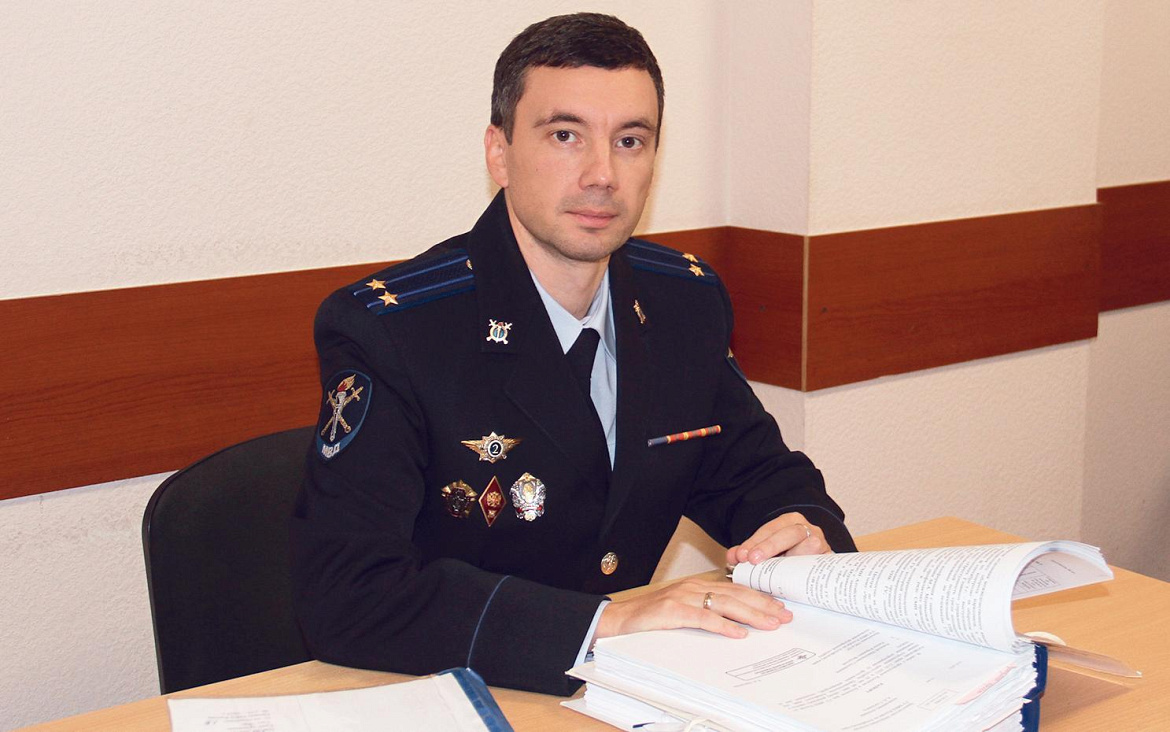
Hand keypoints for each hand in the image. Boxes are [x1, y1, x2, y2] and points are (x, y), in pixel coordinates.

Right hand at [594, 578, 791, 641]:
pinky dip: (722, 626)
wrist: (619, 619)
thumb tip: (736, 623)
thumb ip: (706, 610)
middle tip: (785, 615)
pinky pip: (703, 618)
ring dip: (751, 614)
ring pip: (725, 604)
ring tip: (770, 624)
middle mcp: (694, 587)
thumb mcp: (682, 609)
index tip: (780, 607)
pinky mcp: (673, 611)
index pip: (736, 590)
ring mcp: (683, 598)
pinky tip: (738, 633)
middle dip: (764, 605)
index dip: (760, 597)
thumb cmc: (651, 617)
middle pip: (736, 595)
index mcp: (698, 586)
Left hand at [726, 512, 829, 565]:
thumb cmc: (787, 556)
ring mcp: (822, 544)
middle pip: (791, 533)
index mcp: (790, 522)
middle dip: (770, 546)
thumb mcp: (766, 552)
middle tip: (752, 561)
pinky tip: (795, 584)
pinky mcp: (831, 561)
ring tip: (773, 573)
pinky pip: (822, 565)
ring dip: (792, 559)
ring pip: (811, 545)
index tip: (741, 556)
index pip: (770, 529)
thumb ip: (747, 553)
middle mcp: (808, 529)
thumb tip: (731, 557)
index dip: (755, 542)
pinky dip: (810, 574)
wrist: (815, 564)